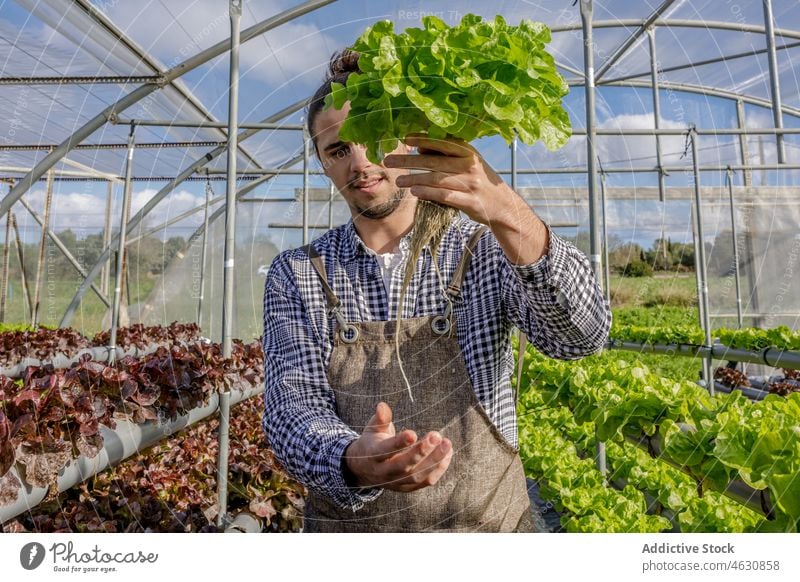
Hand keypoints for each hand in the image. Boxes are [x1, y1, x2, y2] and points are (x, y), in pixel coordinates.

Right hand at [343, 402, 452, 491]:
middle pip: (402, 466)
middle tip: (436, 436)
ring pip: (415, 476)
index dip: (399, 443)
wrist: (364, 470)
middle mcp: (383, 472)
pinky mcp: (406, 488)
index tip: (413, 433)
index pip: (385, 450)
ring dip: (434, 461)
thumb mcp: (373, 429)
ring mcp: (395, 482)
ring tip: (446, 444)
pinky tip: (447, 455)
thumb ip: (381, 419)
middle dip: (421, 452)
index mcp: (373, 455)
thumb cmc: (372, 443)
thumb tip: (382, 405)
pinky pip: (425, 482)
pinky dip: (438, 470)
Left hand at [384, 134, 516, 226]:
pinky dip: (428, 193)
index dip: (423, 140)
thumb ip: (446, 154)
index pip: (442, 143)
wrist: (503, 205)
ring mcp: (470, 184)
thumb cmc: (479, 181)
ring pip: (436, 179)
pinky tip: (414, 192)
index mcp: (468, 152)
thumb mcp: (468, 162)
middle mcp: (469, 165)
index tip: (405, 138)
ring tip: (398, 181)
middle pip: (434, 162)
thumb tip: (419, 148)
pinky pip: (444, 196)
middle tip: (388, 161)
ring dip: (414, 179)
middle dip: (408, 161)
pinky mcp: (469, 202)